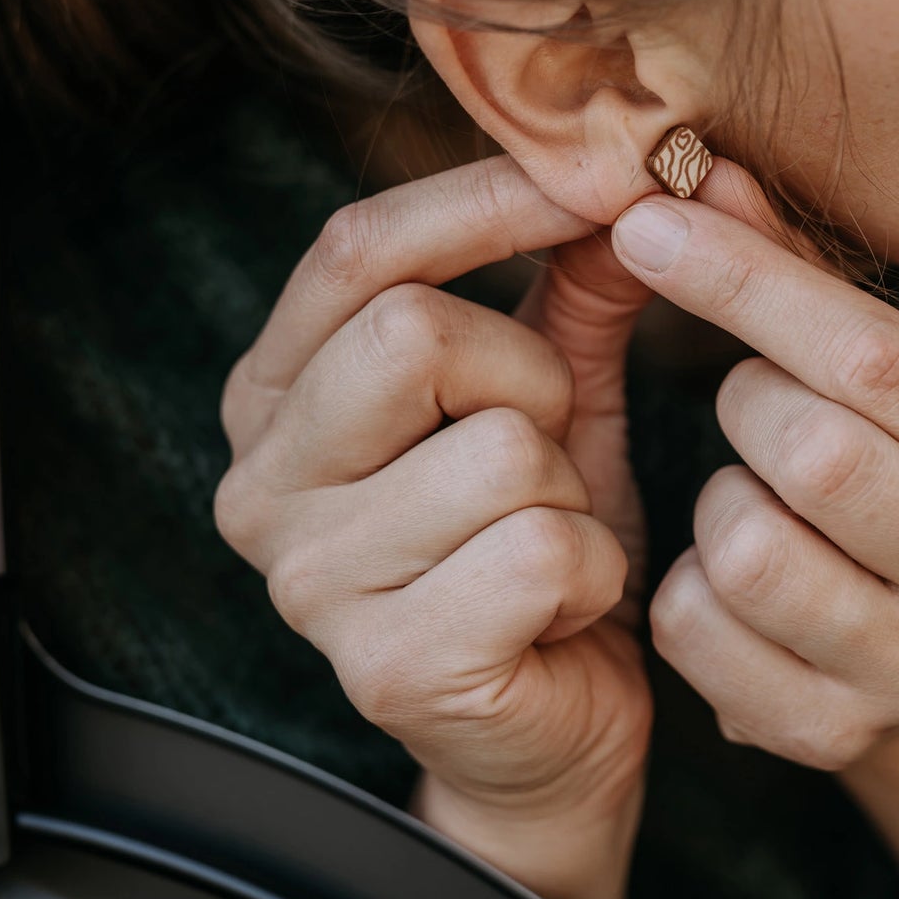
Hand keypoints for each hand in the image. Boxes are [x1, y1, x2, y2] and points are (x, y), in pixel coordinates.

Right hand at [212, 156, 657, 898]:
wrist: (552, 731)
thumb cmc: (536, 547)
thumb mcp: (553, 399)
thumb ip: (574, 286)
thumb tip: (635, 168)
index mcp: (279, 396)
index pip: (355, 248)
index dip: (486, 201)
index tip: (600, 178)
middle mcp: (262, 483)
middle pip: (413, 331)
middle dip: (525, 376)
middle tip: (545, 444)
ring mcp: (312, 583)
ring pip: (501, 449)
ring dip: (569, 489)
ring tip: (548, 540)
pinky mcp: (391, 665)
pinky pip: (542, 549)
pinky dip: (589, 568)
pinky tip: (559, 608)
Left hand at [608, 159, 898, 770]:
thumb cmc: (897, 464)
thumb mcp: (878, 369)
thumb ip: (795, 271)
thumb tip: (693, 171)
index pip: (881, 358)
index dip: (746, 281)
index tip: (646, 222)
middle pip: (816, 453)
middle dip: (747, 400)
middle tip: (753, 396)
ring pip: (748, 549)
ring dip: (719, 500)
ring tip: (756, 493)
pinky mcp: (835, 737)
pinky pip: (697, 631)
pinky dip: (688, 585)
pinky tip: (734, 576)